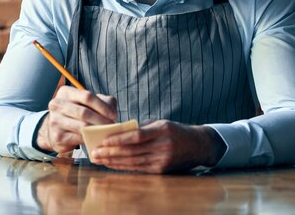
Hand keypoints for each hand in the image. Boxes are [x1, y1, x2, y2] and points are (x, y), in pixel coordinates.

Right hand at [36, 86, 116, 152]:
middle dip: (101, 120)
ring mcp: (55, 120)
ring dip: (97, 130)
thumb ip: (103, 101)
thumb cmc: (78, 112)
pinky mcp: (57, 136)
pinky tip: (96, 139)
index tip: (113, 115)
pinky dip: (89, 139)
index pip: (87, 96)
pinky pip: (77, 138)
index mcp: (65, 92)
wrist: (58, 128)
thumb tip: (112, 112)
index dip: (102, 106)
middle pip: (84, 112)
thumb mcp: (90, 102)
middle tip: (112, 125)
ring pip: (81, 126)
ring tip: (106, 132)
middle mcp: (56, 104)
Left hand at [90, 120, 226, 172]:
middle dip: (111, 153)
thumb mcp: (161, 123)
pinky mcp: (162, 170)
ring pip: (133, 162)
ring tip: (99, 159)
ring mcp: (163, 160)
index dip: (118, 139)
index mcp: (163, 130)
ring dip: (114, 162)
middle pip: (132, 151)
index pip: (136, 135)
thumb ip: (142, 127)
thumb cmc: (176, 131)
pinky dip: (124, 167)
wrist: (198, 145)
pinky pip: (139, 169)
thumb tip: (118, 131)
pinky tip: (113, 165)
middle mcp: (164, 146)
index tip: (103, 140)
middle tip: (95, 153)